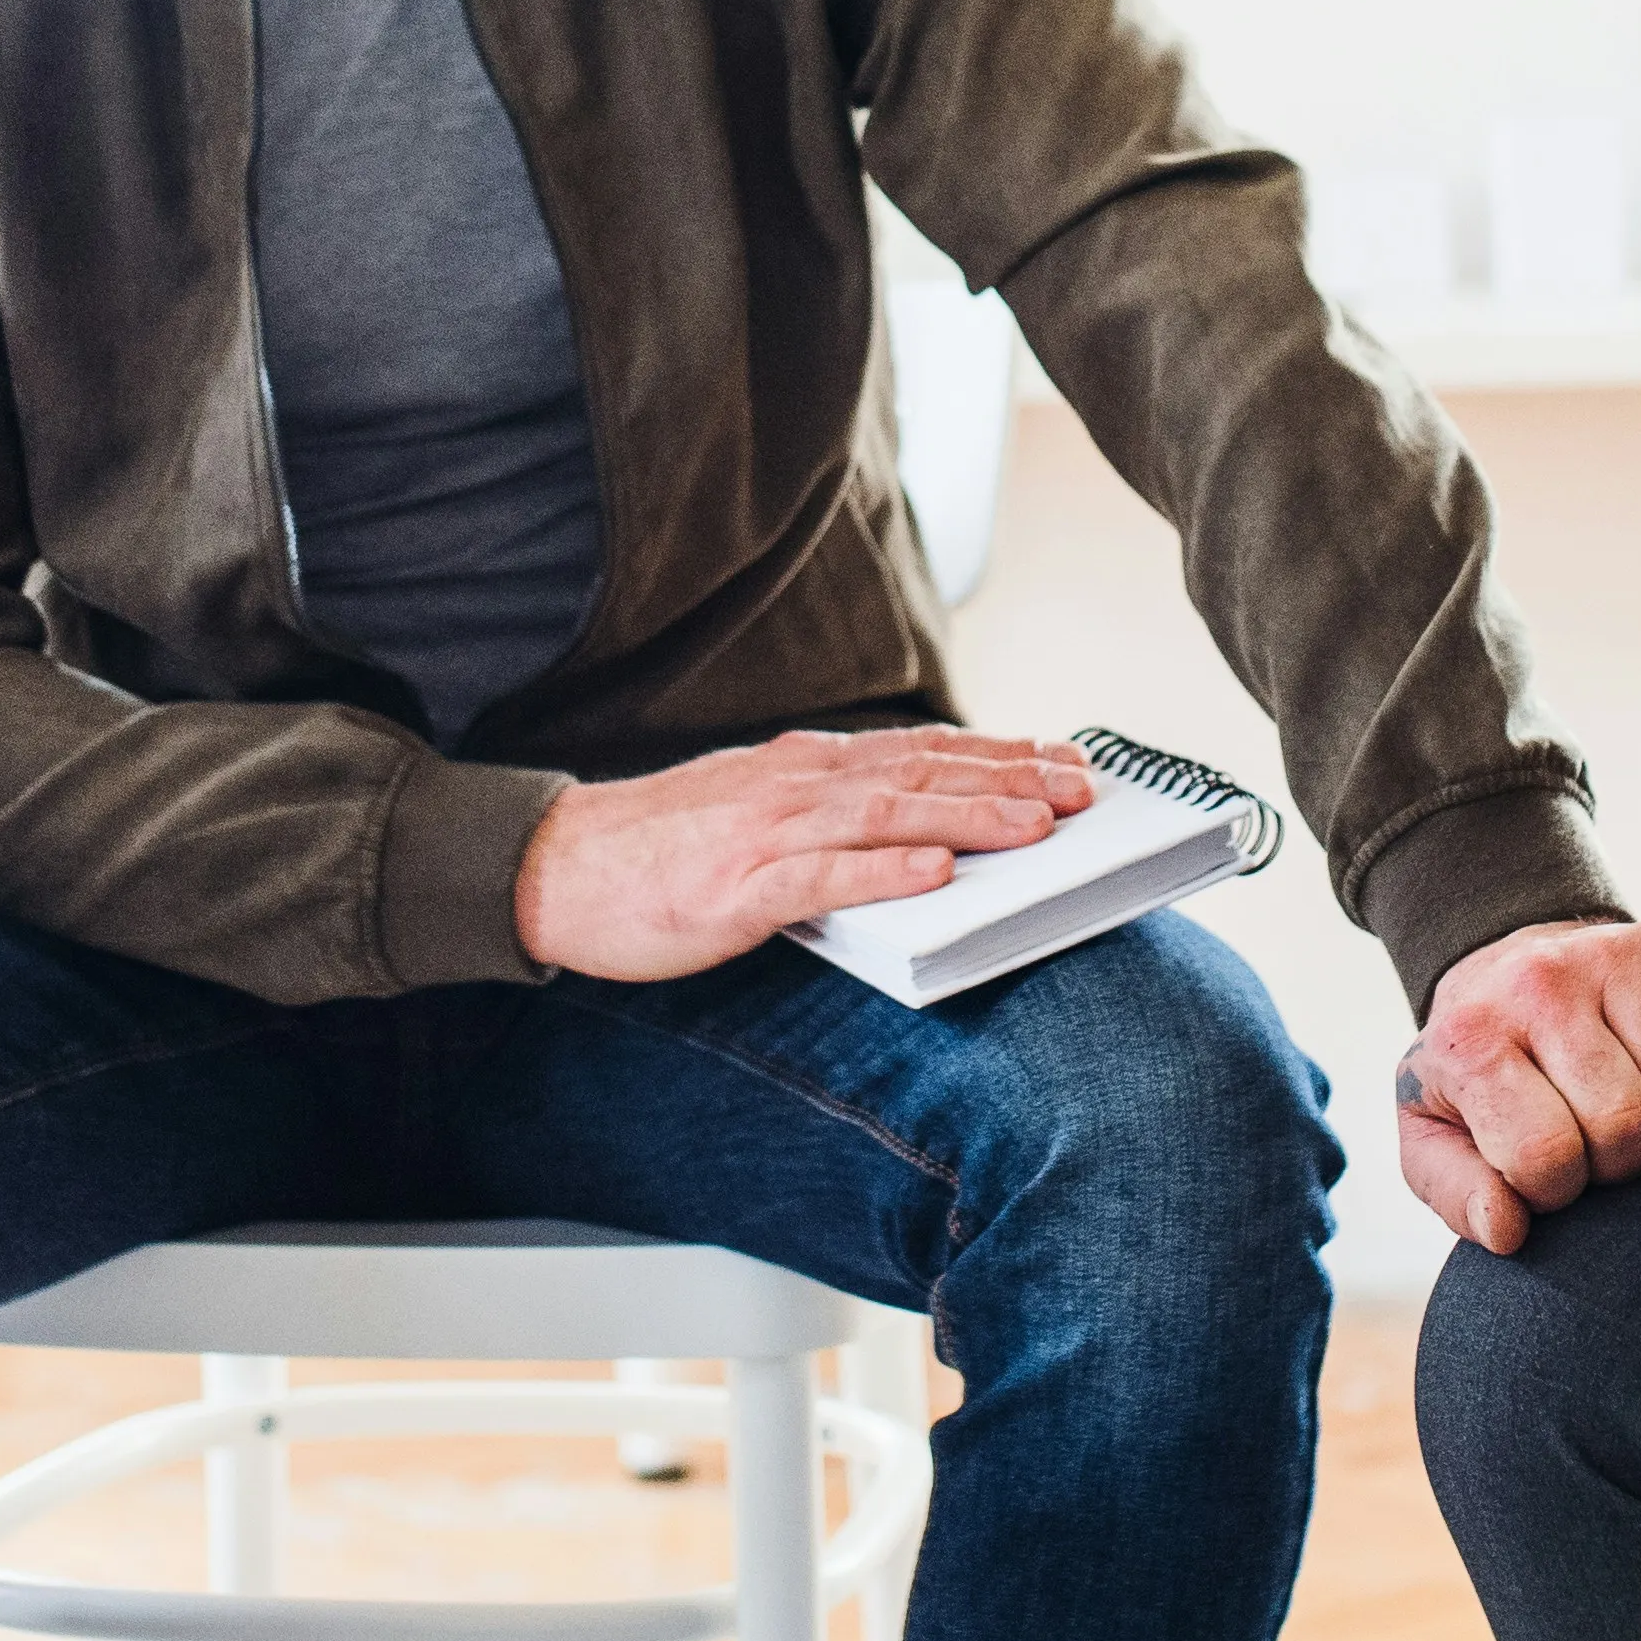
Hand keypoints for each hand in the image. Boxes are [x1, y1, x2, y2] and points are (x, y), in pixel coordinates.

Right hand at [513, 729, 1092, 980]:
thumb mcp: (756, 813)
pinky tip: (935, 870)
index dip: (999, 753)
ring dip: (968, 815)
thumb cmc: (661, 852)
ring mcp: (767, 835)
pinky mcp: (738, 889)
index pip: (920, 751)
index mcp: (803, 770)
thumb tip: (914, 820)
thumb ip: (829, 815)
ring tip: (1035, 825)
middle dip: (1009, 778)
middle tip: (1082, 789)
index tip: (1063, 758)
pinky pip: (822, 879)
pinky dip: (884, 871)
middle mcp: (796, 787)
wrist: (557, 870)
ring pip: (886, 815)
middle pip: (921, 772)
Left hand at [1392, 919, 1640, 1255]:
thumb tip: (1507, 1231)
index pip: (1544, 1154)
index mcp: (1469, 1040)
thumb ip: (1458, 1194)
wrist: (1498, 981)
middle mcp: (1538, 983)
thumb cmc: (1474, 1083)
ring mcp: (1610, 955)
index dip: (1558, 1190)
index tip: (1548, 1172)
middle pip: (1623, 1123)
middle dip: (1620, 1163)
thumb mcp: (1434, 1141)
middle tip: (1600, 1147)